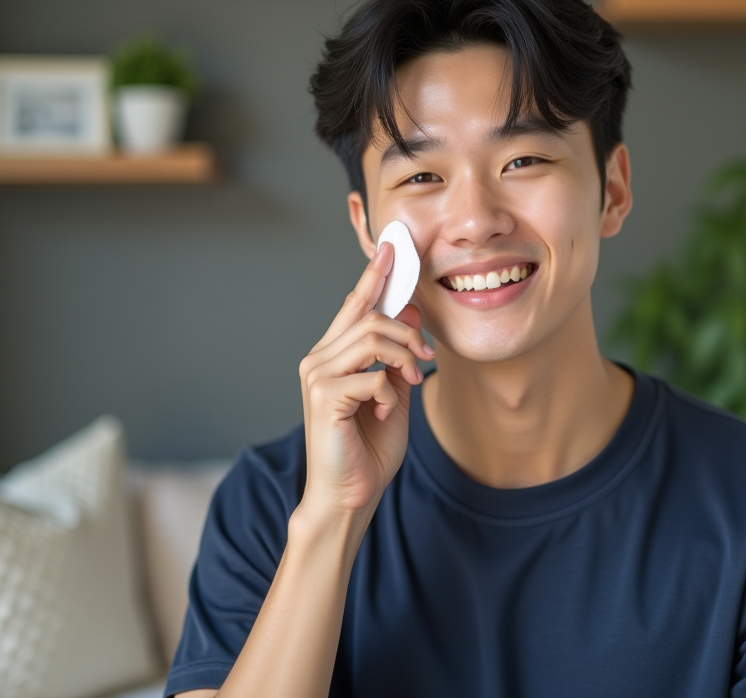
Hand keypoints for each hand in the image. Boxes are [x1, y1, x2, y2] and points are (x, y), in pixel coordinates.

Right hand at [298, 242, 434, 517]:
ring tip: (412, 381)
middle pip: (368, 316)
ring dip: (404, 358)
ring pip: (371, 338)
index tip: (393, 248)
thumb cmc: (368, 450)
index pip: (355, 304)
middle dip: (408, 332)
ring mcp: (317, 376)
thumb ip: (399, 356)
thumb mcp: (395, 394)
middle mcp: (319, 359)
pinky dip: (389, 392)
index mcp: (333, 355)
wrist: (348, 496)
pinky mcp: (323, 397)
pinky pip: (371, 375)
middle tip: (428, 357)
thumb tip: (410, 314)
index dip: (374, 275)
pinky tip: (386, 411)